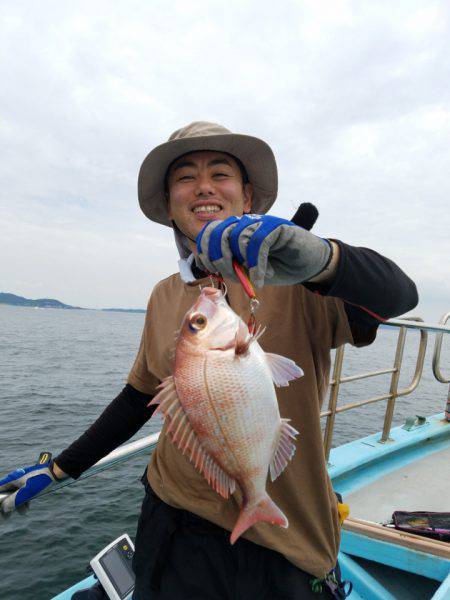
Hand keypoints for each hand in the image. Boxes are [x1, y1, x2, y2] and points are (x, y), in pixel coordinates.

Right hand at [0, 453, 58, 514]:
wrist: (57, 472)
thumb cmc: (42, 480)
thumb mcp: (27, 492)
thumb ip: (14, 501)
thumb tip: (4, 509)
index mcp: (12, 478)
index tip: (1, 510)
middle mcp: (16, 479)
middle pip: (6, 494)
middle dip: (6, 506)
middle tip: (7, 517)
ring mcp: (23, 481)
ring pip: (15, 495)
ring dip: (17, 505)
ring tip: (23, 511)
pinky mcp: (31, 483)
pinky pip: (23, 494)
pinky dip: (24, 501)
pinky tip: (27, 507)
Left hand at [196, 214, 331, 287]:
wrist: (309, 265)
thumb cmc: (278, 267)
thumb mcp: (248, 271)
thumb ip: (229, 267)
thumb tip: (207, 265)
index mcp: (236, 231)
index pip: (210, 230)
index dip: (204, 249)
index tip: (210, 269)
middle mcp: (247, 222)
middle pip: (219, 231)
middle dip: (218, 256)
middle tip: (228, 274)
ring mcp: (262, 222)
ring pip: (237, 236)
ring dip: (240, 262)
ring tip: (251, 278)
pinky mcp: (277, 225)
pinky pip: (258, 242)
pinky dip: (256, 264)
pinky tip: (260, 278)